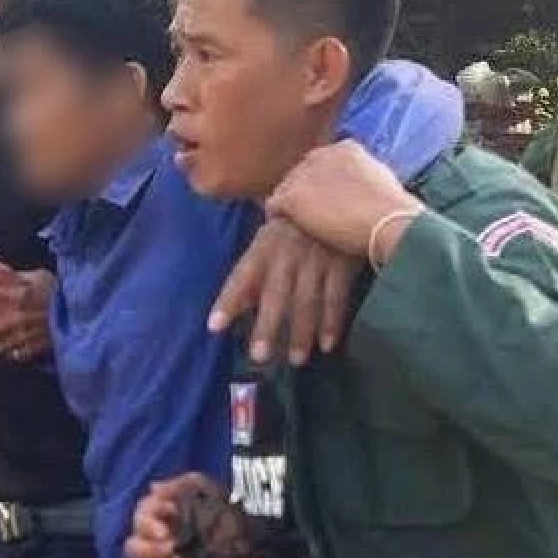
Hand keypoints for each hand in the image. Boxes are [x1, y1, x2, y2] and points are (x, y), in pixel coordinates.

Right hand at [125, 473, 215, 557]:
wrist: (238, 531)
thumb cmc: (215, 503)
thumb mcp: (201, 486)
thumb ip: (179, 484)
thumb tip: (155, 488)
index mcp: (155, 512)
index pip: (139, 519)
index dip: (147, 526)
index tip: (164, 531)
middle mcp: (150, 535)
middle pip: (132, 548)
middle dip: (150, 550)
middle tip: (172, 547)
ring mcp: (158, 557)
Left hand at [209, 219, 360, 365]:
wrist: (332, 198)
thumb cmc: (287, 232)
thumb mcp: (263, 246)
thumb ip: (246, 282)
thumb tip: (223, 318)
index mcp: (262, 249)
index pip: (241, 278)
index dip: (228, 302)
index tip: (215, 326)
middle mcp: (287, 255)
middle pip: (276, 295)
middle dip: (268, 326)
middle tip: (260, 356)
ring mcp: (316, 259)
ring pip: (307, 300)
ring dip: (301, 332)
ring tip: (295, 360)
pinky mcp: (342, 264)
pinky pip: (336, 297)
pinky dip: (332, 323)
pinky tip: (327, 345)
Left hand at [266, 140, 423, 265]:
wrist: (388, 222)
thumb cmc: (393, 212)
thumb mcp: (381, 182)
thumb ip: (361, 178)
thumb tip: (358, 191)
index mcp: (345, 148)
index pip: (319, 164)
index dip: (317, 185)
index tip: (321, 202)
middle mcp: (322, 154)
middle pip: (298, 174)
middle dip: (301, 194)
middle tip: (303, 217)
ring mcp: (305, 174)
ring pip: (285, 189)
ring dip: (289, 207)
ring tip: (293, 226)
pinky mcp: (293, 195)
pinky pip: (273, 205)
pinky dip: (277, 218)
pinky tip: (285, 230)